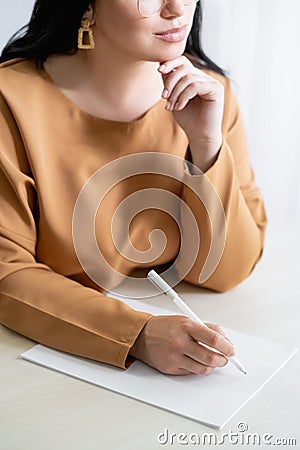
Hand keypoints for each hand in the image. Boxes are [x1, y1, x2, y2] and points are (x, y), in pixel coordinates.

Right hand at [129, 315, 234, 374]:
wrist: (142, 336)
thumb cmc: (165, 327)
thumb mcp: (186, 320)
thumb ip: (207, 328)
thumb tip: (225, 340)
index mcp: (186, 326)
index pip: (214, 339)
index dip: (227, 346)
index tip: (231, 349)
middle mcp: (180, 342)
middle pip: (210, 357)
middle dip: (223, 360)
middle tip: (225, 358)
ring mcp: (175, 357)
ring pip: (203, 369)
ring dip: (212, 366)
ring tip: (212, 360)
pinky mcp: (171, 368)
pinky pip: (191, 372)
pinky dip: (198, 368)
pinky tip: (197, 362)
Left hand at [158, 56, 224, 170]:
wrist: (199, 135)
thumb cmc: (188, 119)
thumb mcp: (174, 98)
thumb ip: (170, 83)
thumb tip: (161, 65)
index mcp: (195, 78)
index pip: (183, 61)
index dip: (171, 62)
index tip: (159, 70)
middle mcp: (205, 78)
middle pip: (184, 68)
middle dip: (170, 82)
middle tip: (163, 97)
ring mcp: (212, 82)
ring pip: (188, 78)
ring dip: (175, 93)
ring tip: (170, 106)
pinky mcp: (217, 89)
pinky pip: (195, 86)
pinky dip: (184, 96)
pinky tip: (179, 107)